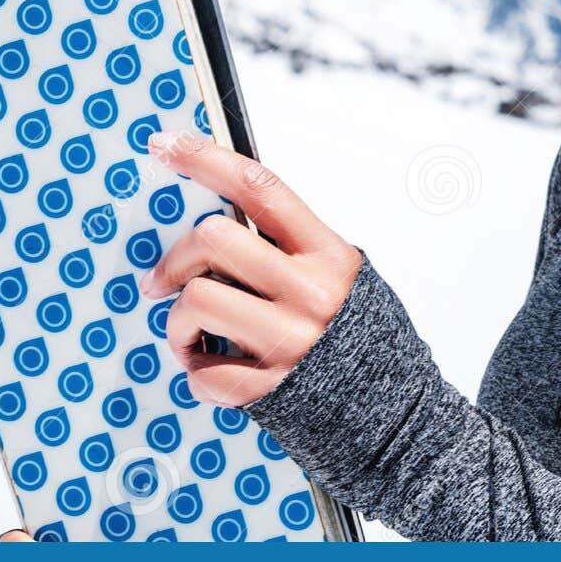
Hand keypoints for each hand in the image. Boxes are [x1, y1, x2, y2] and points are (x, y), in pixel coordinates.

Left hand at [138, 131, 362, 406]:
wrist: (397, 417)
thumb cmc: (359, 339)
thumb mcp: (342, 277)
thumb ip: (291, 249)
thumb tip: (219, 222)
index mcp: (329, 256)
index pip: (261, 188)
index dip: (207, 158)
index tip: (166, 144)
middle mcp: (311, 293)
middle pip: (214, 239)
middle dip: (175, 259)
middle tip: (164, 280)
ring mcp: (290, 342)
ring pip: (196, 301)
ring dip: (178, 319)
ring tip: (193, 334)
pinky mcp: (269, 390)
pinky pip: (202, 370)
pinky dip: (196, 371)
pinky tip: (216, 369)